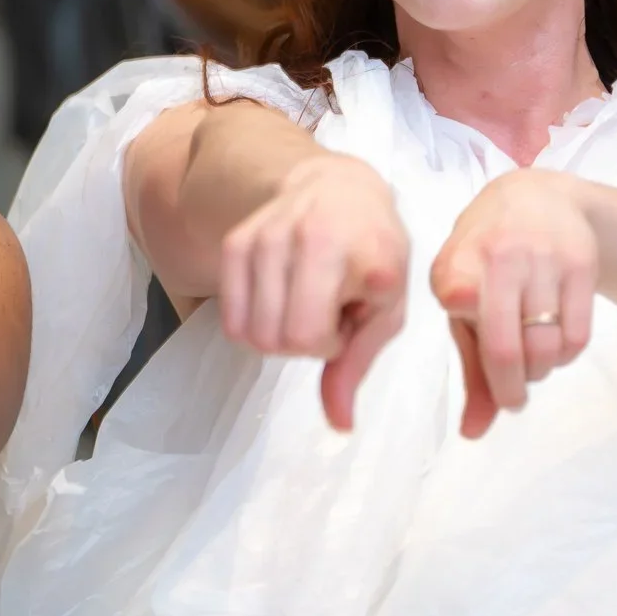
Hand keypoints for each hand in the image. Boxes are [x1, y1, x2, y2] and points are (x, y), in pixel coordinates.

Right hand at [218, 150, 410, 430]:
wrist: (339, 189)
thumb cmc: (373, 253)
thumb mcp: (387, 308)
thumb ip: (357, 365)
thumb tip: (339, 426)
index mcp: (363, 255)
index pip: (311, 334)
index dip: (332, 341)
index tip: (350, 317)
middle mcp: (311, 238)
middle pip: (278, 340)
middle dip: (303, 343)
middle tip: (326, 315)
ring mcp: (267, 235)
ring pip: (250, 334)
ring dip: (278, 333)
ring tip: (304, 303)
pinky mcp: (236, 240)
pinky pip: (229, 319)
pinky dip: (252, 323)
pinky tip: (280, 297)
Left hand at [430, 168, 596, 438]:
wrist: (537, 198)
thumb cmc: (485, 259)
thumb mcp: (462, 301)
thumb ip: (469, 368)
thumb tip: (474, 434)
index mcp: (456, 265)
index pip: (462, 312)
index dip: (476, 347)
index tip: (482, 358)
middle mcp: (499, 258)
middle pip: (507, 350)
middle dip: (510, 390)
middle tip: (512, 399)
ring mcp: (543, 259)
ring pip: (546, 350)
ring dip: (538, 372)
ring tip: (530, 362)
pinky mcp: (582, 264)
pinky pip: (577, 338)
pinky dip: (564, 357)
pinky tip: (552, 343)